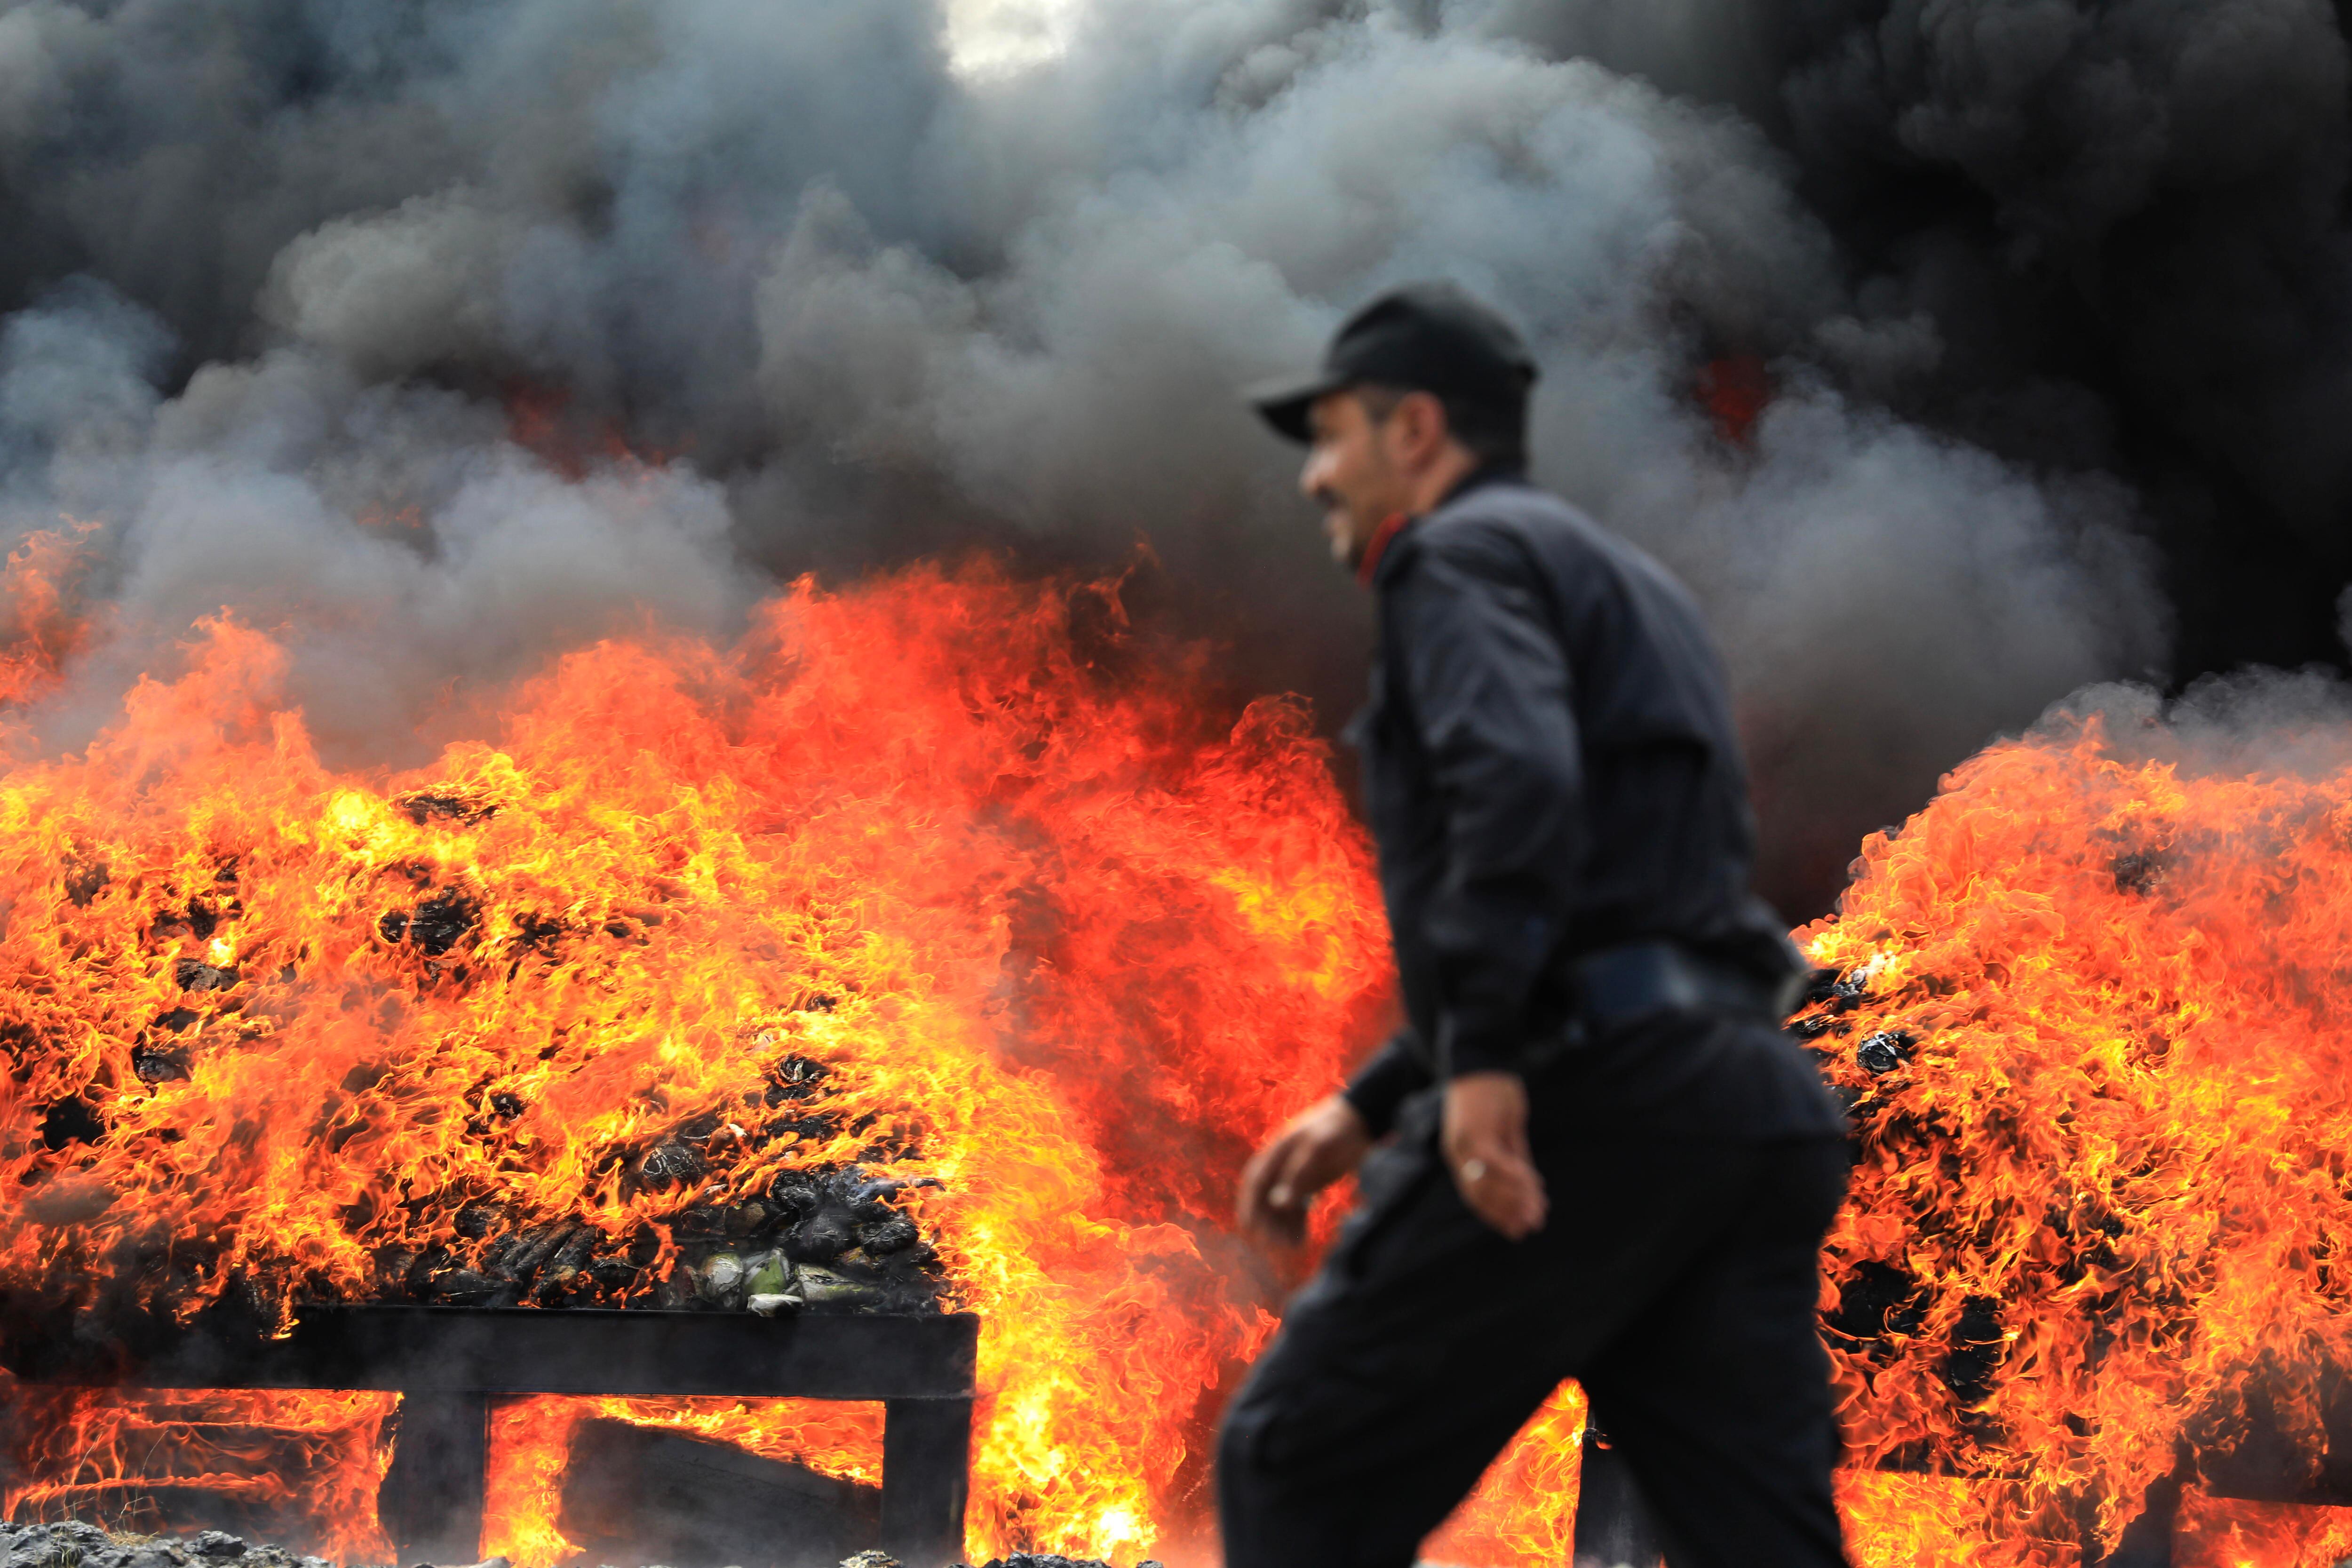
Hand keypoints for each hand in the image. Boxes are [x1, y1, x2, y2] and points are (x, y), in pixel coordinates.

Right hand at [1238, 1093, 1373, 1245]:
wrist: (1362, 1119)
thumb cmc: (1338, 1130)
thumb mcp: (1318, 1149)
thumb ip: (1298, 1174)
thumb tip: (1277, 1204)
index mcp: (1277, 1150)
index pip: (1254, 1182)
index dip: (1249, 1205)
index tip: (1248, 1228)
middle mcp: (1282, 1163)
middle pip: (1266, 1197)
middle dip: (1268, 1222)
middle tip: (1276, 1245)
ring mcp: (1295, 1173)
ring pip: (1281, 1205)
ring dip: (1282, 1226)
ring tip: (1292, 1247)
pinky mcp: (1310, 1181)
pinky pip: (1297, 1206)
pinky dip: (1296, 1223)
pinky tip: (1301, 1239)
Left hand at [1443, 1071, 1546, 1239]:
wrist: (1480, 1060)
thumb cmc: (1491, 1093)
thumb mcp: (1506, 1129)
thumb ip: (1514, 1156)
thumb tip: (1529, 1185)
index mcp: (1461, 1155)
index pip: (1476, 1195)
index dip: (1497, 1214)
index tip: (1517, 1229)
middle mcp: (1458, 1153)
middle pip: (1481, 1194)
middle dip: (1507, 1213)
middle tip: (1529, 1228)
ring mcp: (1465, 1143)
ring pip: (1489, 1182)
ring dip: (1515, 1200)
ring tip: (1536, 1213)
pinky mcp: (1476, 1130)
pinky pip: (1496, 1161)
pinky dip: (1514, 1175)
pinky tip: (1534, 1185)